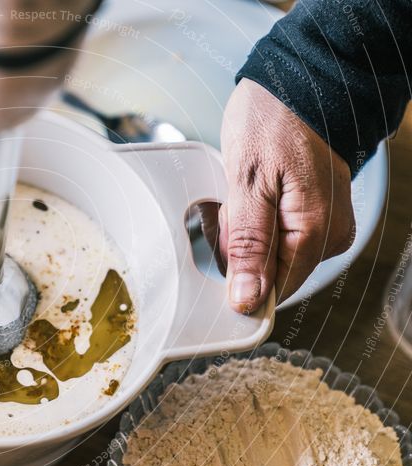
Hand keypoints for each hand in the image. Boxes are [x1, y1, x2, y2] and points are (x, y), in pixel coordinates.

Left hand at [217, 78, 353, 312]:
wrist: (296, 79)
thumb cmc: (273, 121)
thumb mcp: (246, 184)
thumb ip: (248, 246)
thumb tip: (248, 299)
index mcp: (315, 233)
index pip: (273, 291)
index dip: (239, 277)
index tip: (221, 245)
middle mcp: (329, 235)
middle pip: (270, 271)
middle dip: (240, 246)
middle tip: (233, 204)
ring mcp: (325, 223)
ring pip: (270, 251)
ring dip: (245, 229)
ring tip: (243, 190)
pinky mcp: (315, 212)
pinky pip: (276, 232)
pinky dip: (254, 217)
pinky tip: (251, 190)